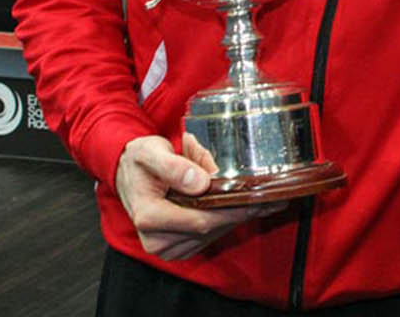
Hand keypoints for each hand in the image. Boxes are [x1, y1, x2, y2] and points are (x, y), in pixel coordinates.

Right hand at [113, 134, 285, 259]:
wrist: (128, 172)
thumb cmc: (140, 160)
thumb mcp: (151, 153)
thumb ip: (174, 167)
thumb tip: (200, 182)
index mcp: (149, 217)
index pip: (200, 221)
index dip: (230, 210)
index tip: (255, 198)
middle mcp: (157, 239)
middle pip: (210, 229)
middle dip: (241, 212)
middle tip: (272, 197)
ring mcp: (168, 246)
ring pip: (214, 234)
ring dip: (238, 216)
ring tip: (265, 198)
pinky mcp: (179, 245)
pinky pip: (210, 235)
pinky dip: (229, 219)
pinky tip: (247, 206)